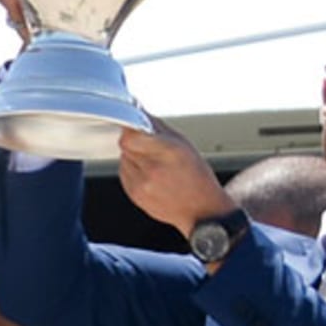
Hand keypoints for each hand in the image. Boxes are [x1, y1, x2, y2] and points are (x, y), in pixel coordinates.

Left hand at [118, 118, 235, 236]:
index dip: (131, 129)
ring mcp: (142, 185)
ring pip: (124, 159)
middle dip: (135, 142)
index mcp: (168, 152)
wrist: (201, 211)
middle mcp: (153, 169)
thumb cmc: (197, 179)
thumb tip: (141, 113)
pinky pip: (124, 175)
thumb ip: (159, 128)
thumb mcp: (185, 145)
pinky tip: (150, 176)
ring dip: (134, 157)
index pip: (131, 135)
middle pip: (126, 145)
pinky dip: (133, 172)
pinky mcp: (135, 196)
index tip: (135, 127)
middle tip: (151, 147)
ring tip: (153, 164)